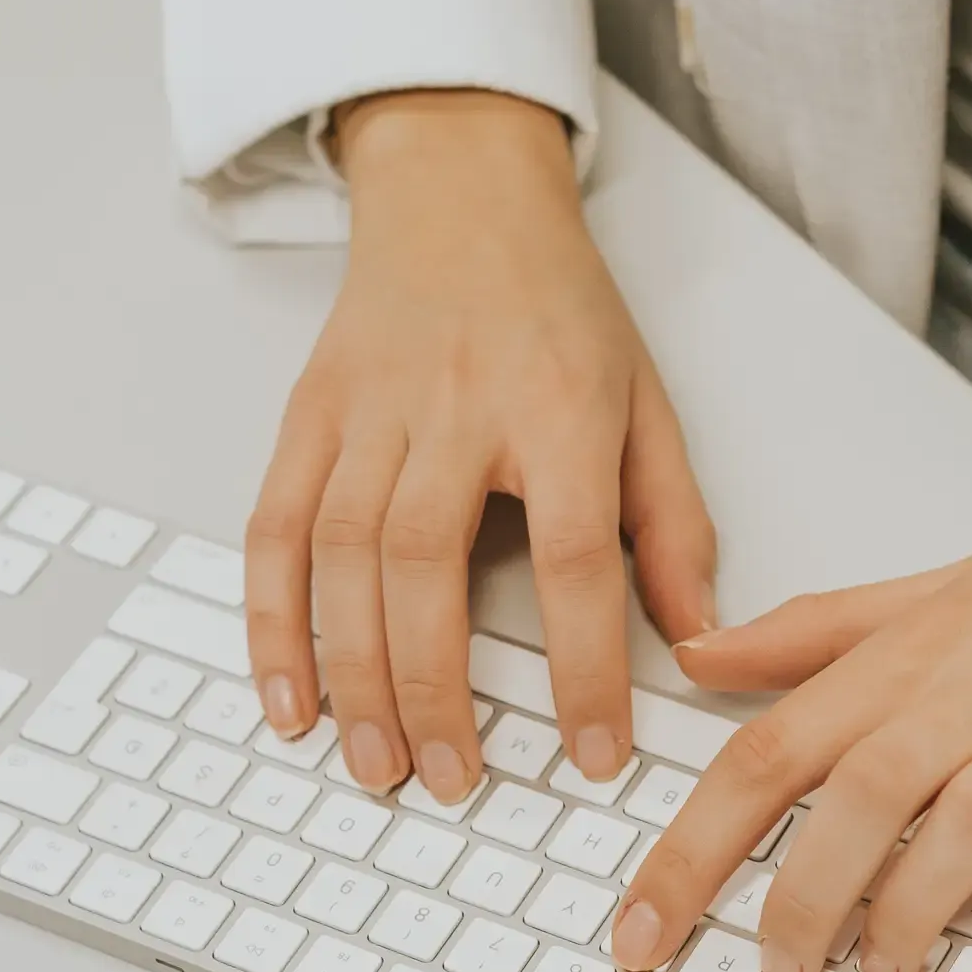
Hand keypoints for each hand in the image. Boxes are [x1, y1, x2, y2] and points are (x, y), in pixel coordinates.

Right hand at [245, 87, 716, 798]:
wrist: (459, 192)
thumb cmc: (558, 307)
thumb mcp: (646, 404)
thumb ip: (672, 527)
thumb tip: (699, 641)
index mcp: (561, 408)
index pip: (575, 556)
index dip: (583, 665)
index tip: (592, 754)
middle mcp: (457, 406)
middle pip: (430, 563)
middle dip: (436, 687)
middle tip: (451, 780)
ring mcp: (370, 409)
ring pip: (345, 554)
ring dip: (351, 672)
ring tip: (375, 762)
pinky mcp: (306, 414)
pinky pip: (275, 528)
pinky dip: (273, 621)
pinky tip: (288, 699)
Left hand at [608, 398, 971, 971]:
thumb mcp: (951, 586)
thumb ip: (824, 632)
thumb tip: (702, 657)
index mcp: (928, 641)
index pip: (781, 742)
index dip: (698, 841)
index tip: (645, 922)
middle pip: (865, 790)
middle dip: (799, 894)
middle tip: (773, 967)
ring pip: (971, 819)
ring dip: (912, 912)